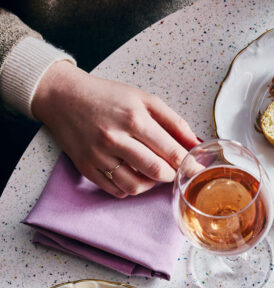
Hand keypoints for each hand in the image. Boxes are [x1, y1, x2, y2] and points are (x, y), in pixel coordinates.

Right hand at [32, 61, 199, 197]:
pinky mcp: (87, 169)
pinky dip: (130, 188)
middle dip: (171, 174)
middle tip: (172, 169)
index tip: (195, 168)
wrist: (63, 97)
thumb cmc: (106, 97)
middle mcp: (115, 139)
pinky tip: (132, 175)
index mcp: (134, 118)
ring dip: (150, 184)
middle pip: (157, 172)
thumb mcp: (143, 99)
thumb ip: (173, 121)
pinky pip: (116, 191)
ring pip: (137, 187)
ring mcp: (99, 156)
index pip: (171, 152)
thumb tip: (196, 143)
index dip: (188, 163)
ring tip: (151, 172)